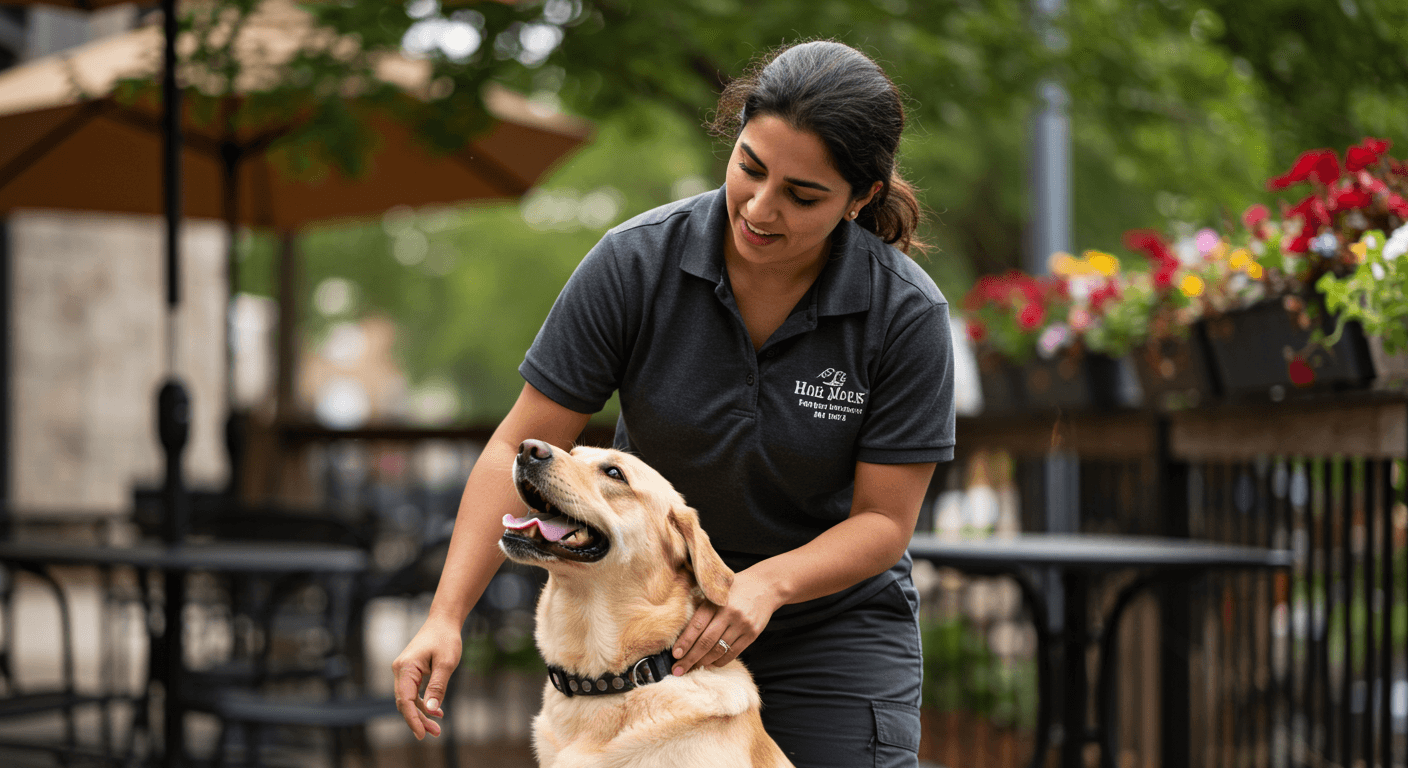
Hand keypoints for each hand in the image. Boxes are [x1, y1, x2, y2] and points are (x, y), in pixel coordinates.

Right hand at [391, 614, 462, 738]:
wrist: (443, 621)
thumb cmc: (446, 638)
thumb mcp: (446, 663)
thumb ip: (437, 687)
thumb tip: (430, 710)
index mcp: (405, 667)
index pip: (405, 700)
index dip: (412, 720)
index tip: (421, 735)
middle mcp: (400, 670)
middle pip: (404, 703)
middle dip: (418, 720)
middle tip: (435, 733)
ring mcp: (404, 671)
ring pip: (408, 700)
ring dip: (421, 714)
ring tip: (436, 728)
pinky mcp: (410, 672)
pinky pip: (413, 693)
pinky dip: (423, 703)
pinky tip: (436, 712)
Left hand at [670, 567, 781, 675]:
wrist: (766, 586)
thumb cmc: (736, 588)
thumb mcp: (718, 590)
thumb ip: (703, 606)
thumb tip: (682, 631)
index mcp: (716, 601)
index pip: (697, 625)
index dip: (685, 642)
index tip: (675, 655)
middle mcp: (729, 613)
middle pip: (706, 642)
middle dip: (690, 658)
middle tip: (678, 670)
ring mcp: (742, 625)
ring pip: (719, 650)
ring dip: (703, 662)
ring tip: (693, 668)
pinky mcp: (752, 634)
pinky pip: (733, 653)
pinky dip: (720, 661)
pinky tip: (711, 664)